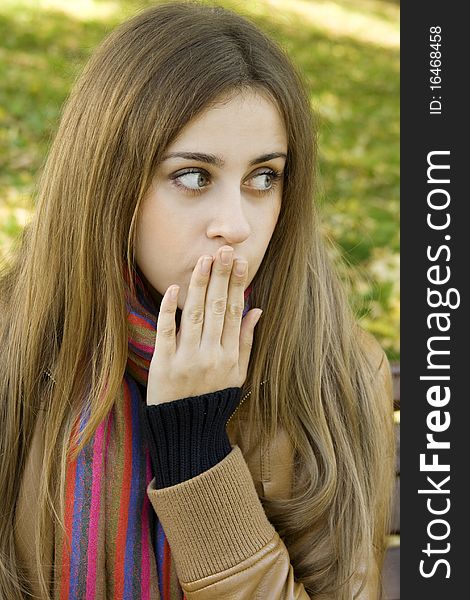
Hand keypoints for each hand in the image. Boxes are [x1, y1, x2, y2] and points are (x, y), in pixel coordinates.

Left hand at [147, 245, 262, 404]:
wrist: (186, 431)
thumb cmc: (214, 400)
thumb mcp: (238, 375)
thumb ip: (246, 342)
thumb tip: (256, 310)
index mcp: (230, 356)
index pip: (236, 313)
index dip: (238, 285)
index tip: (240, 262)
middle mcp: (211, 354)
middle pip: (218, 308)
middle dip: (221, 277)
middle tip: (224, 250)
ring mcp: (187, 358)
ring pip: (195, 314)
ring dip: (199, 285)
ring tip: (204, 261)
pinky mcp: (163, 363)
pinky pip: (167, 332)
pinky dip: (170, 310)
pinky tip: (174, 289)